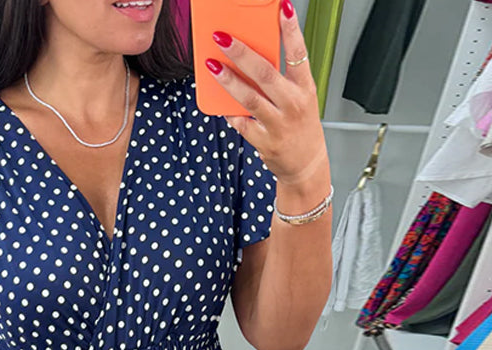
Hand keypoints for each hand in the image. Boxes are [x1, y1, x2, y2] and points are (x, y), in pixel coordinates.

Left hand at [206, 0, 328, 189]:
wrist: (305, 166)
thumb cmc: (300, 127)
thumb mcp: (300, 98)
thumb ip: (281, 79)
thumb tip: (252, 58)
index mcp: (305, 88)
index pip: (299, 54)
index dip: (291, 30)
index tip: (283, 8)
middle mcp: (293, 104)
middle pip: (266, 73)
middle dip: (242, 53)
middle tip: (223, 38)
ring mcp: (278, 124)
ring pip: (249, 98)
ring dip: (228, 80)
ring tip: (212, 65)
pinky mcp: (264, 142)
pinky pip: (241, 123)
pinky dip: (229, 111)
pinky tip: (218, 101)